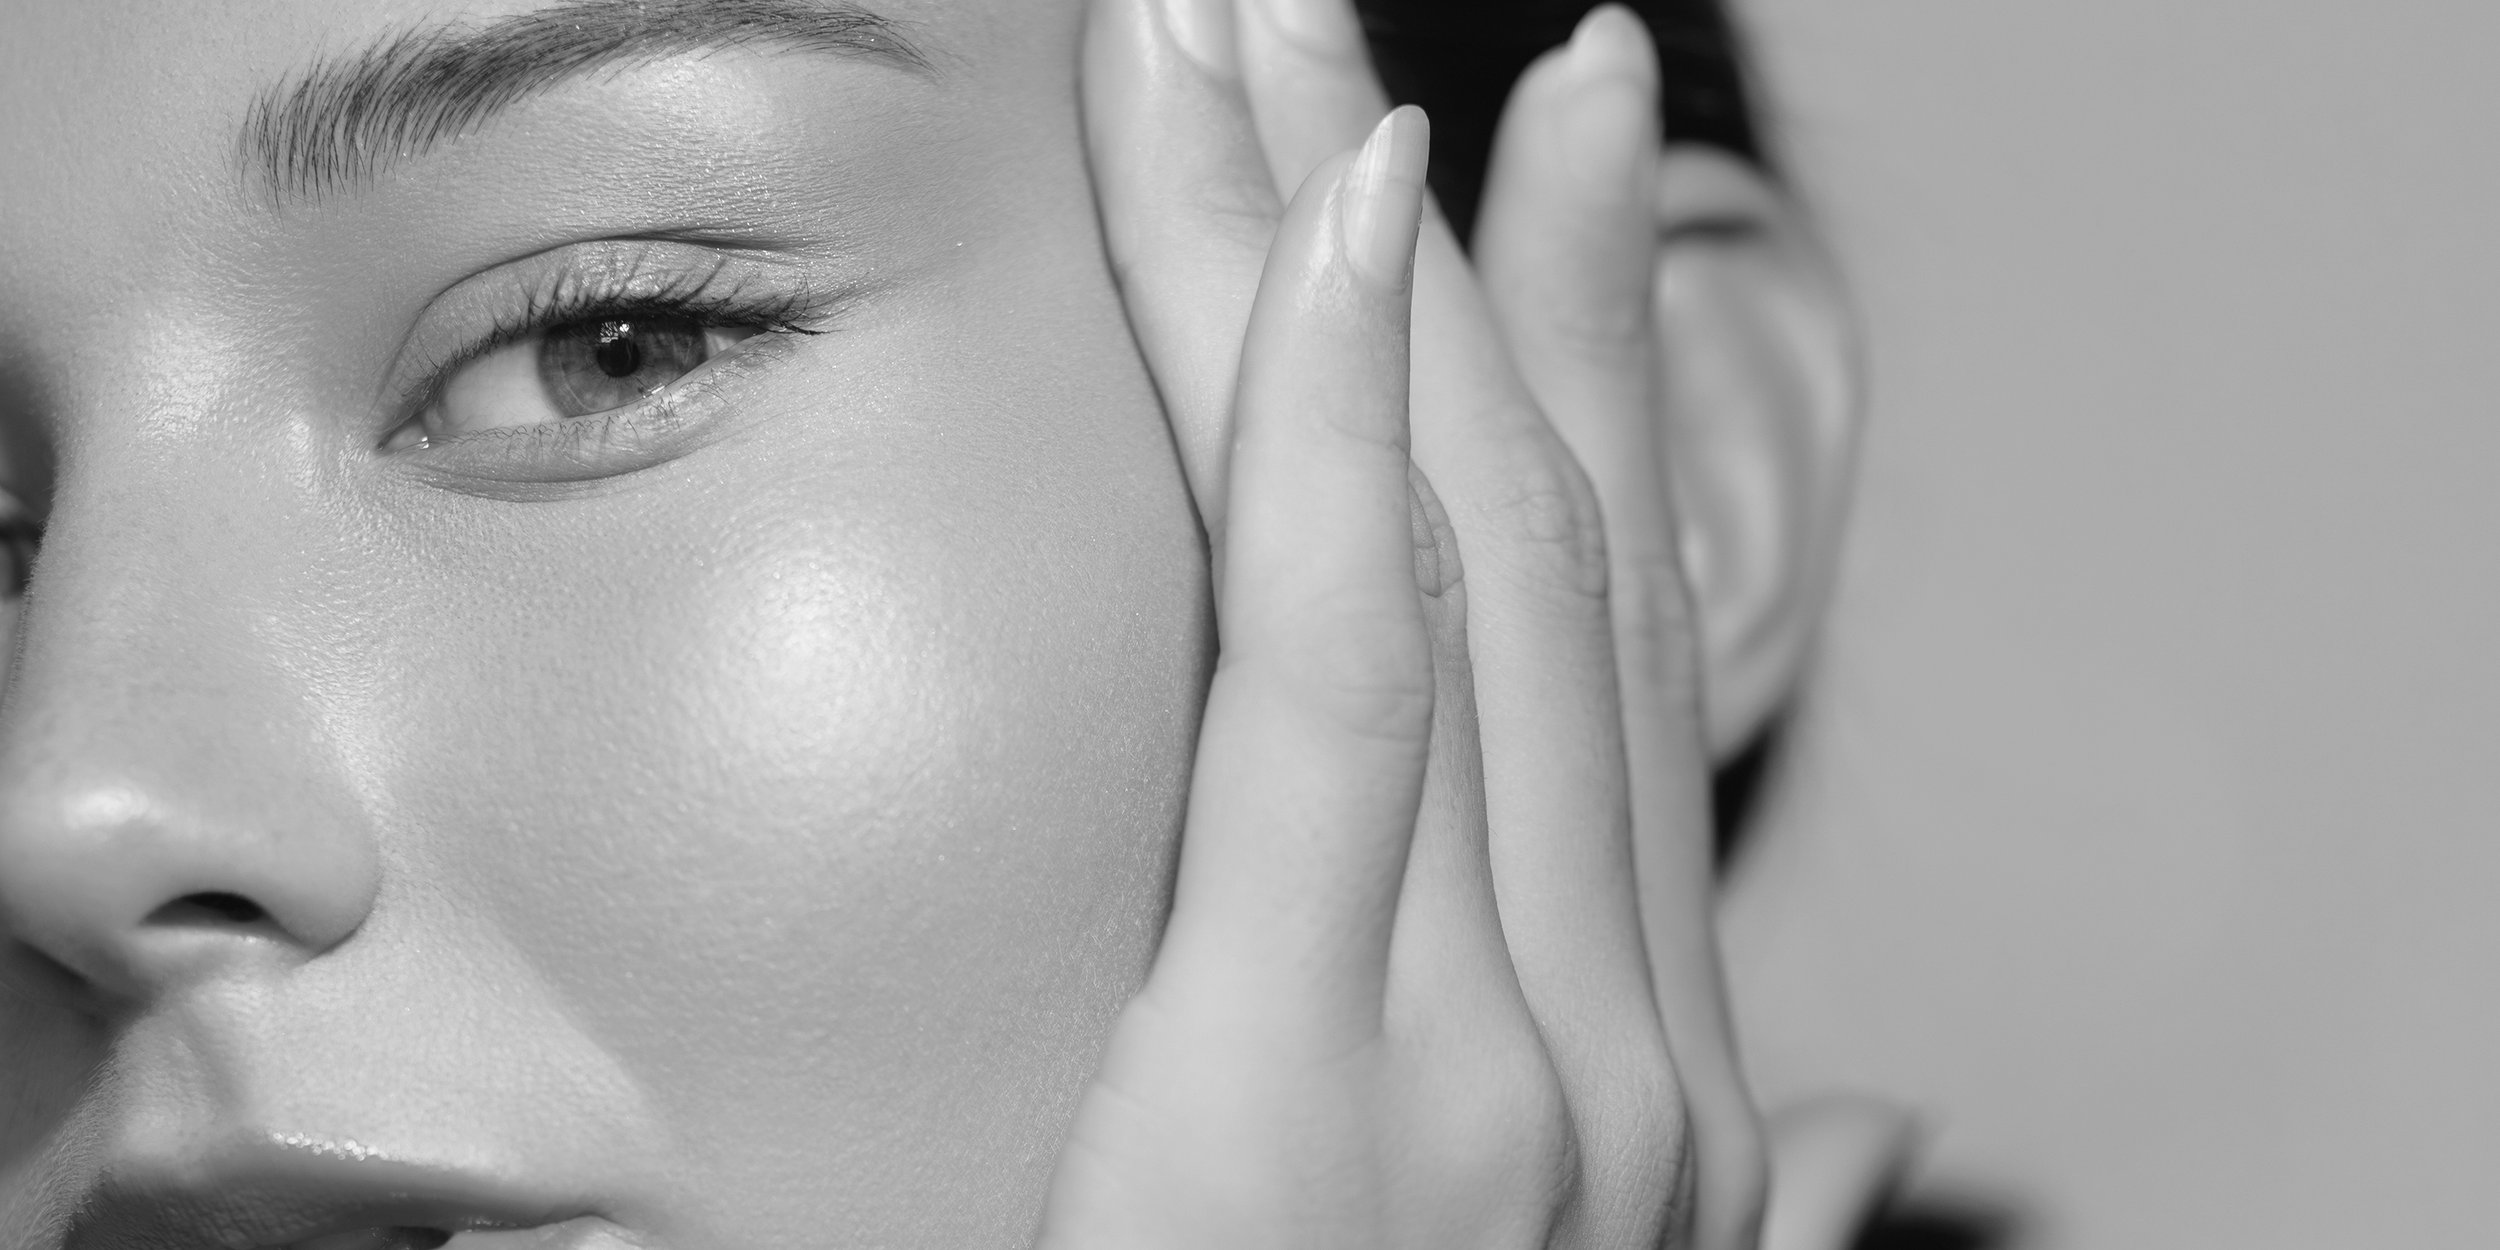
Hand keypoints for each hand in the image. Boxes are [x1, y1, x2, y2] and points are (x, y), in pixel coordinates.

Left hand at [1043, 2, 1904, 1246]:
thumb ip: (1740, 1200)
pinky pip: (1342, 679)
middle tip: (1329, 13)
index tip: (1547, 150)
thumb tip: (1876, 1122)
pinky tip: (1328, 207)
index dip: (1601, 364)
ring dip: (1328, 237)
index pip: (1619, 645)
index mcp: (1654, 1072)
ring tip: (1243, 18)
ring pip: (1439, 544)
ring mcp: (1503, 1059)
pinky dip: (1332, 418)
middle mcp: (1610, 1037)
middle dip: (1457, 243)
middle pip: (1540, 538)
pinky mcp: (1318, 1086)